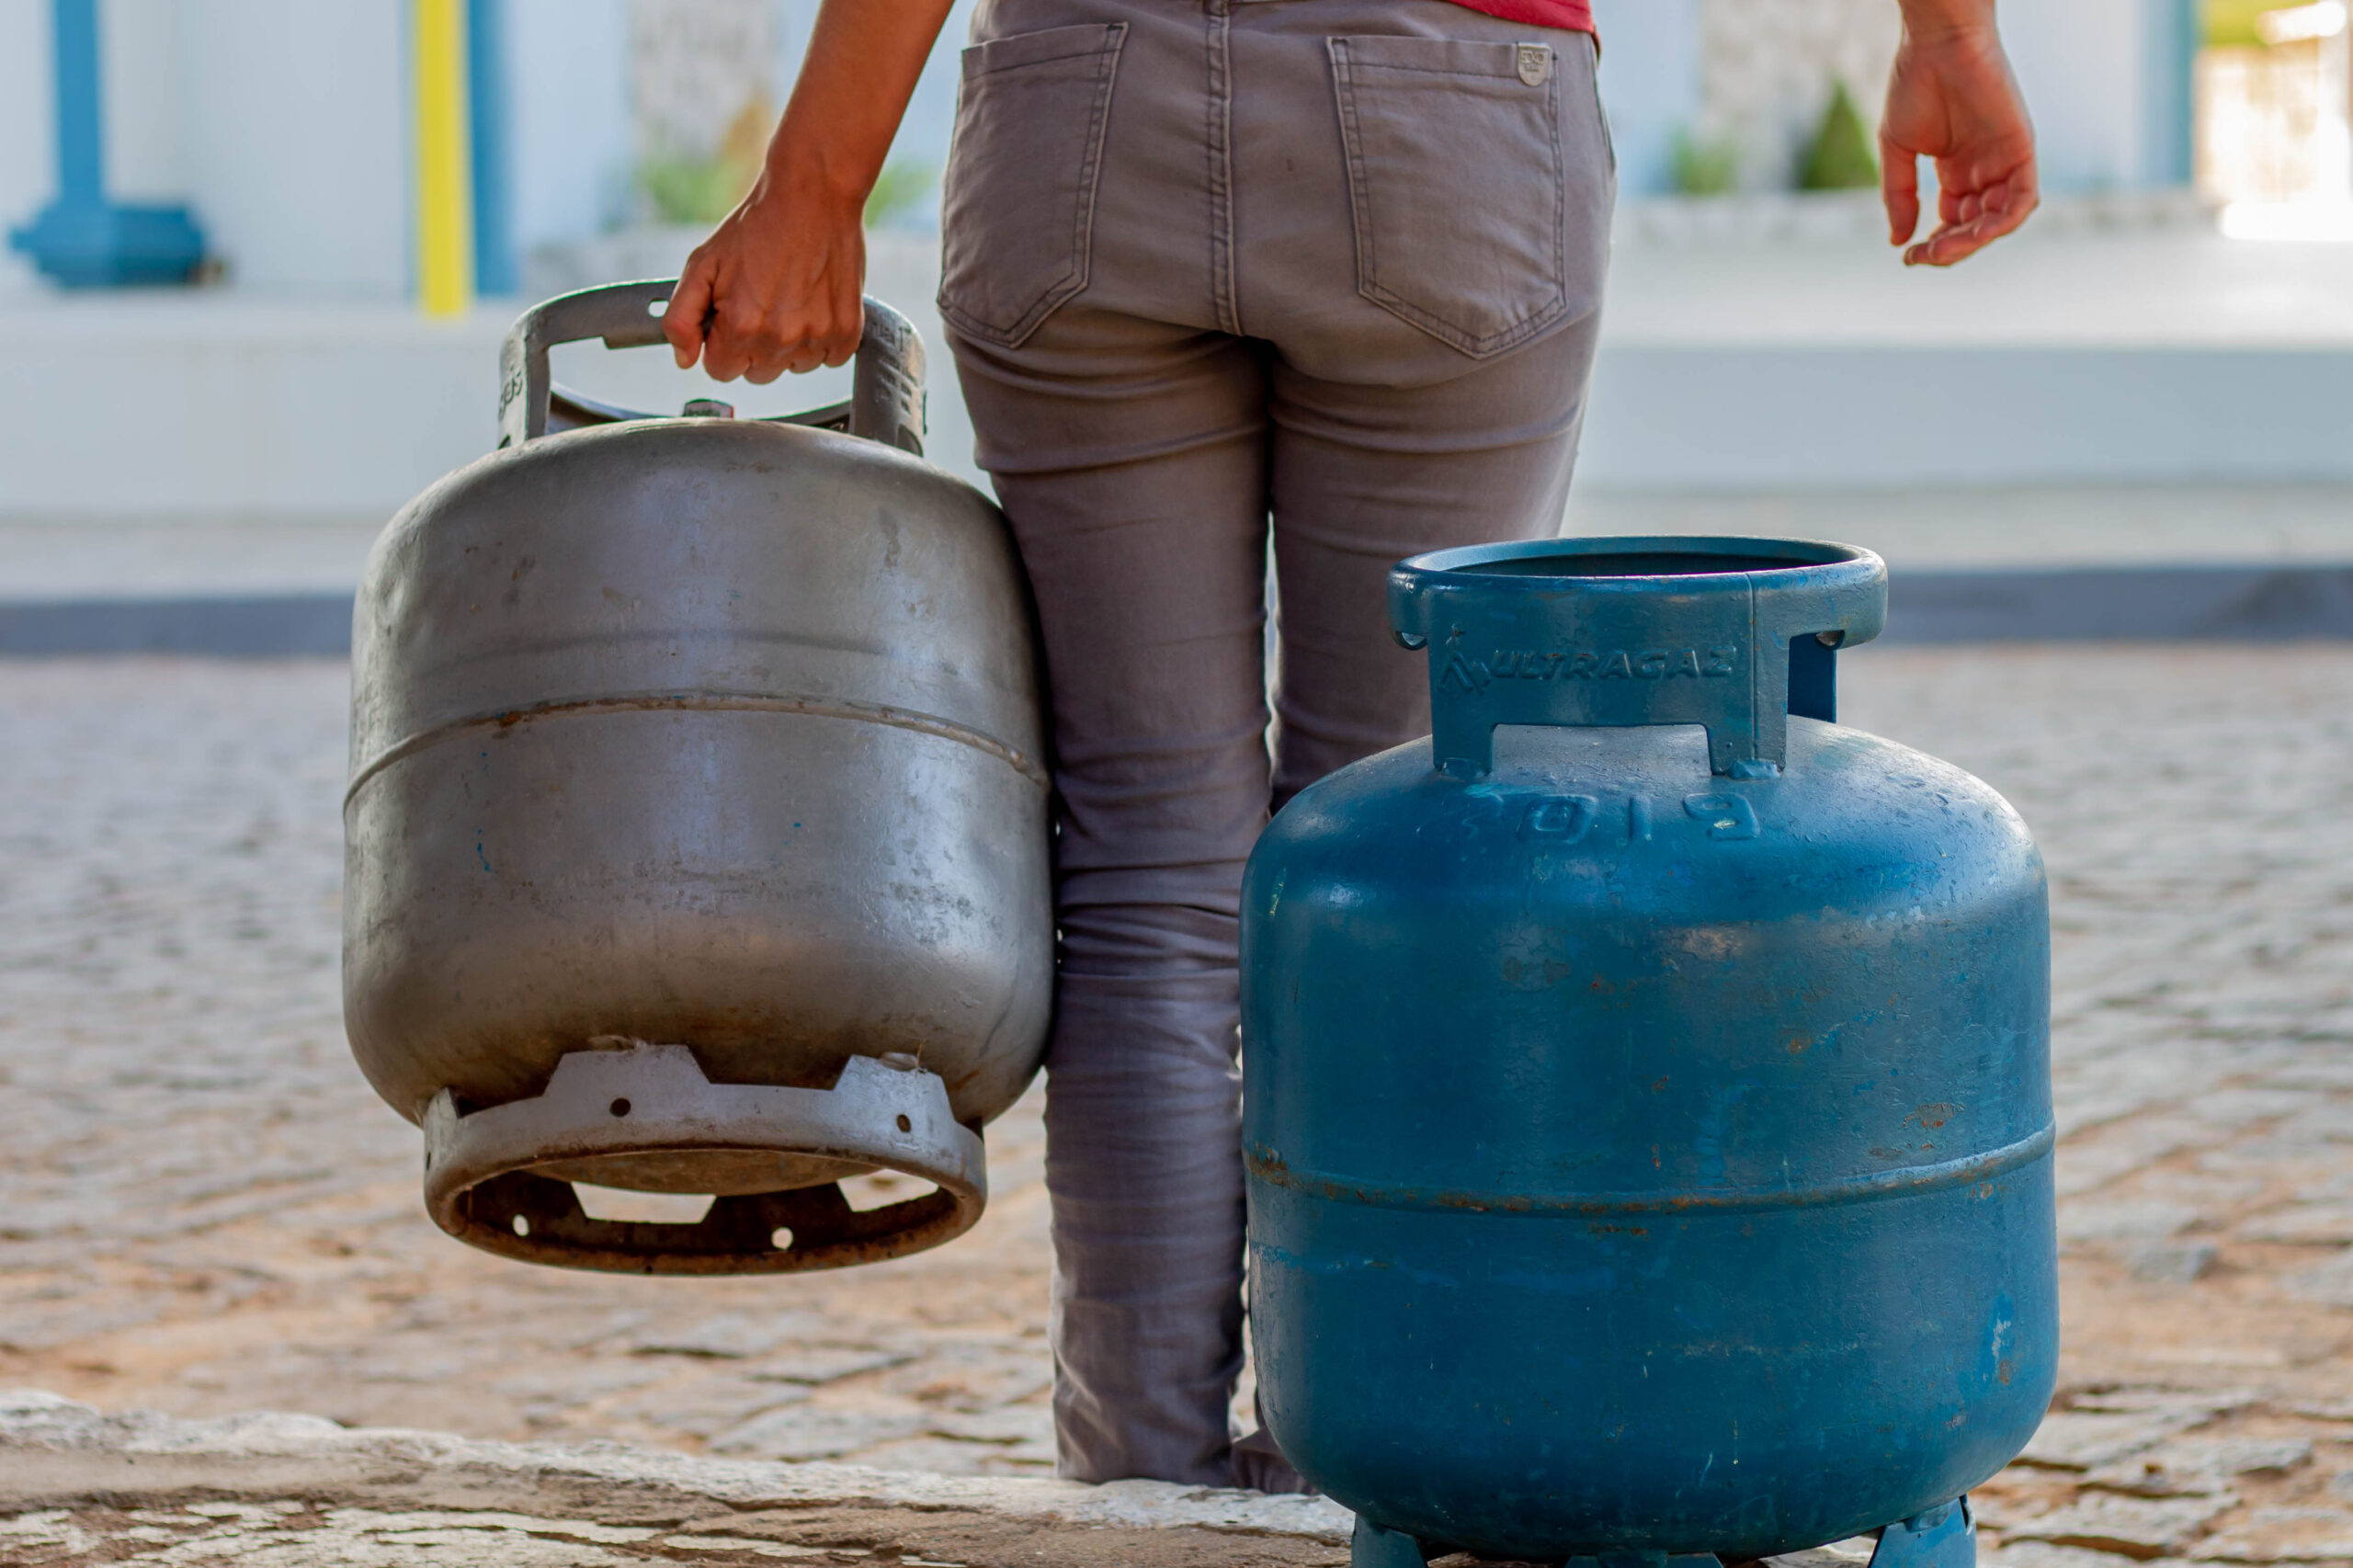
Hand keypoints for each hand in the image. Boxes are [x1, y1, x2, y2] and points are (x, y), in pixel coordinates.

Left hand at [661, 162, 865, 383]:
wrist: (812, 196)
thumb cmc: (757, 226)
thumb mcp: (702, 263)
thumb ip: (681, 317)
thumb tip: (685, 359)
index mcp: (741, 325)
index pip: (720, 370)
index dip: (719, 343)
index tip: (730, 316)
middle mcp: (781, 338)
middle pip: (757, 373)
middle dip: (752, 345)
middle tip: (761, 301)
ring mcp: (818, 336)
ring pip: (793, 367)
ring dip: (788, 343)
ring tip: (789, 298)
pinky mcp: (848, 330)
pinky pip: (829, 358)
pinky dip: (820, 338)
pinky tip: (813, 304)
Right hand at [1879, 21, 2038, 266]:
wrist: (1939, 43)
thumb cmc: (1915, 84)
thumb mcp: (1897, 150)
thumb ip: (1899, 195)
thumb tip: (1898, 242)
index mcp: (1957, 170)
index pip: (1954, 222)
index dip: (1933, 246)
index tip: (1906, 256)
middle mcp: (1984, 169)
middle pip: (1976, 227)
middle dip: (1950, 249)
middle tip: (1923, 256)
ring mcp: (2004, 159)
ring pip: (2001, 220)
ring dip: (1974, 242)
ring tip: (1944, 249)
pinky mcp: (2022, 148)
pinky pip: (2023, 199)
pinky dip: (2003, 222)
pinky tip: (1975, 234)